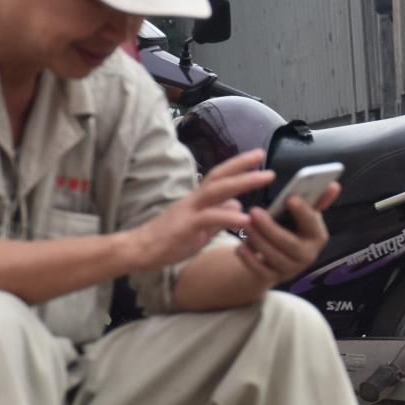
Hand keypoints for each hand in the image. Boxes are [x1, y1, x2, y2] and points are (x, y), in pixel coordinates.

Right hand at [125, 149, 271, 274]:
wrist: (140, 250)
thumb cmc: (169, 239)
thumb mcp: (201, 228)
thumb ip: (219, 216)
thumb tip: (237, 205)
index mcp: (198, 199)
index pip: (220, 177)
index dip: (237, 166)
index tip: (257, 157)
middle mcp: (194, 199)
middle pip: (219, 176)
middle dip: (242, 164)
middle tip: (261, 154)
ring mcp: (189, 210)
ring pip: (217, 191)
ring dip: (242, 183)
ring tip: (263, 178)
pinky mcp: (186, 226)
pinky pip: (209, 218)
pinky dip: (228, 217)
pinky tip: (245, 219)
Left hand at [236, 181, 340, 285]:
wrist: (280, 255)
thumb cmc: (293, 228)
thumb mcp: (304, 215)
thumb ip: (317, 200)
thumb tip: (334, 185)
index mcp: (318, 236)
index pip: (312, 223)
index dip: (302, 212)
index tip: (290, 197)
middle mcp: (308, 255)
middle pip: (290, 243)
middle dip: (270, 228)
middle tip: (253, 211)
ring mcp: (291, 269)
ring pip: (273, 257)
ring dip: (257, 240)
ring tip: (244, 224)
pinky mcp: (274, 278)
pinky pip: (260, 271)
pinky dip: (249, 259)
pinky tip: (240, 246)